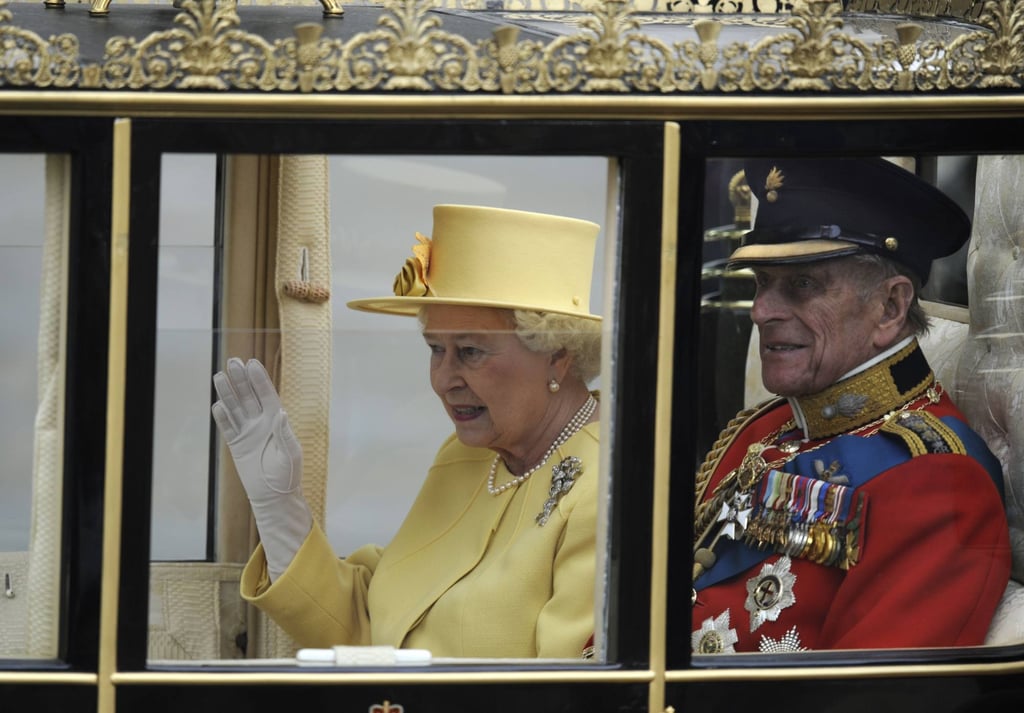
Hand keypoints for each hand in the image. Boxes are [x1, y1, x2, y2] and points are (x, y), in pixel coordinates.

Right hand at [212, 357, 302, 501]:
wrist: (274, 496)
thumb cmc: (288, 475)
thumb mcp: (291, 454)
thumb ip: (284, 434)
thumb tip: (281, 413)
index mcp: (277, 421)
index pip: (267, 395)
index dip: (259, 379)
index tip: (252, 363)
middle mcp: (261, 423)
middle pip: (249, 396)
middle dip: (241, 379)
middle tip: (232, 362)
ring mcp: (248, 433)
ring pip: (236, 408)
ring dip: (228, 393)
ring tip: (219, 376)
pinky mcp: (237, 445)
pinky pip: (228, 427)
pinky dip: (222, 417)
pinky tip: (218, 404)